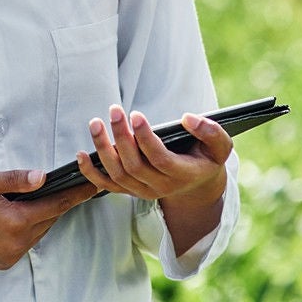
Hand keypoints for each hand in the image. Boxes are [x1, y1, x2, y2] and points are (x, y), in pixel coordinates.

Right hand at [0, 169, 97, 274]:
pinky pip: (26, 241)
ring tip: (48, 193)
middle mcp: (15, 244)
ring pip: (38, 231)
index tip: (94, 185)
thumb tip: (42, 176)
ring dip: (43, 213)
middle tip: (73, 182)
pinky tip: (24, 210)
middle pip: (48, 219)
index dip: (76, 194)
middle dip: (60, 201)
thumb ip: (14, 179)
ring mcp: (9, 255)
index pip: (55, 206)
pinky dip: (30, 225)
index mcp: (13, 221)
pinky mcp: (2, 261)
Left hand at [75, 106, 230, 207]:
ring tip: (96, 123)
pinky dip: (91, 172)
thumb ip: (211, 131)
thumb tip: (188, 118)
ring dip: (103, 149)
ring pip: (117, 174)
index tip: (136, 114)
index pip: (158, 158)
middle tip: (115, 110)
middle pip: (133, 165)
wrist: (198, 182)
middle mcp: (160, 187)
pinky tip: (80, 154)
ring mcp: (143, 191)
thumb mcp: (220, 145)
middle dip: (121, 136)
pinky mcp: (130, 191)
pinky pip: (106, 186)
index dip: (145, 137)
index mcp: (182, 174)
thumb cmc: (207, 156)